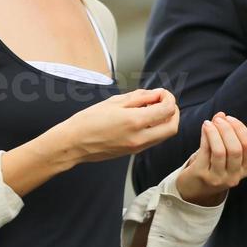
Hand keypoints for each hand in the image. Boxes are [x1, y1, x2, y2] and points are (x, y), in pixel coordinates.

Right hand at [52, 88, 179, 164]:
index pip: (167, 110)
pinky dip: (156, 129)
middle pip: (172, 127)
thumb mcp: (114, 102)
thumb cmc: (88, 120)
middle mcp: (139, 138)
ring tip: (151, 109)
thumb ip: (140, 97)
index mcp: (134, 122)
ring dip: (165, 121)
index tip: (162, 93)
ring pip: (164, 135)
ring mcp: (136, 148)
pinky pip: (153, 140)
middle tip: (164, 101)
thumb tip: (157, 94)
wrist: (72, 144)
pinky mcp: (132, 153)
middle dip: (173, 112)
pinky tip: (143, 119)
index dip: (169, 98)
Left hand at [175, 112, 246, 206]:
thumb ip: (224, 133)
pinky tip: (204, 127)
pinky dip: (206, 136)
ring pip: (220, 151)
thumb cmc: (212, 166)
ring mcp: (218, 178)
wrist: (193, 189)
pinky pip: (205, 152)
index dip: (241, 129)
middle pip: (236, 148)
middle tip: (219, 119)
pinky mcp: (202, 176)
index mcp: (245, 169)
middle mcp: (234, 176)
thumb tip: (221, 114)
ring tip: (210, 122)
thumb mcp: (223, 152)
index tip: (231, 119)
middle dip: (228, 129)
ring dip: (215, 132)